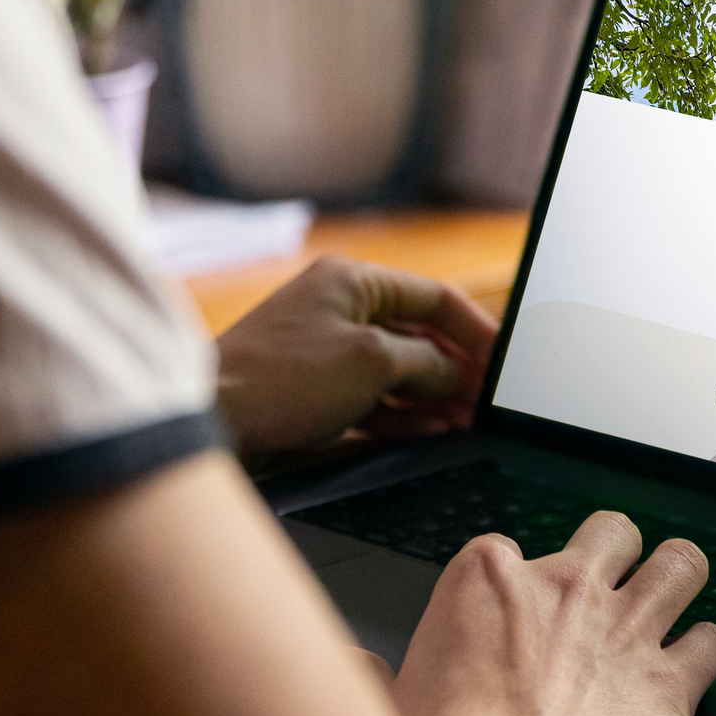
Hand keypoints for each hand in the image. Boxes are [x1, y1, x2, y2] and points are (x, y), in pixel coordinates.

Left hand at [215, 255, 498, 457]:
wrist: (213, 419)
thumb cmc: (283, 377)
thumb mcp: (372, 362)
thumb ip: (427, 363)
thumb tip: (458, 373)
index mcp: (354, 281)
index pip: (435, 297)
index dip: (477, 330)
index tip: (502, 364)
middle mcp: (341, 308)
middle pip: (419, 336)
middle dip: (457, 371)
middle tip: (487, 404)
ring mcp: (328, 350)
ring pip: (399, 371)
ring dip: (434, 398)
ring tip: (466, 424)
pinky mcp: (316, 389)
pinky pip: (374, 398)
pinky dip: (403, 415)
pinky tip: (431, 433)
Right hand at [392, 511, 715, 715]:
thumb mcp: (387, 705)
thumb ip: (373, 675)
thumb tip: (352, 667)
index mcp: (488, 579)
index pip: (510, 550)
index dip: (516, 585)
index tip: (514, 617)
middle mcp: (567, 589)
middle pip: (612, 533)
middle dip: (616, 554)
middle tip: (610, 585)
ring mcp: (626, 630)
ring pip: (680, 564)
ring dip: (679, 579)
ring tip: (672, 597)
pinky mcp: (671, 683)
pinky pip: (713, 642)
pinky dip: (706, 652)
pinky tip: (693, 667)